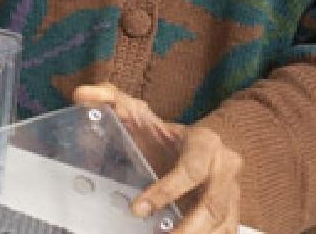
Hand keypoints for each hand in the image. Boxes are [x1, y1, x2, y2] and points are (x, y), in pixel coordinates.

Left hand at [73, 83, 241, 233]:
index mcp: (205, 143)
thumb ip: (111, 101)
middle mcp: (225, 169)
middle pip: (212, 204)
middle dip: (186, 227)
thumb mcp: (143, 114)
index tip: (137, 209)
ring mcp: (233, 195)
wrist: (214, 143)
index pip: (190, 169)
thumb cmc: (170, 134)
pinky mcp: (233, 214)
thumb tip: (81, 94)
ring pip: (223, 224)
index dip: (166, 190)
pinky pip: (227, 233)